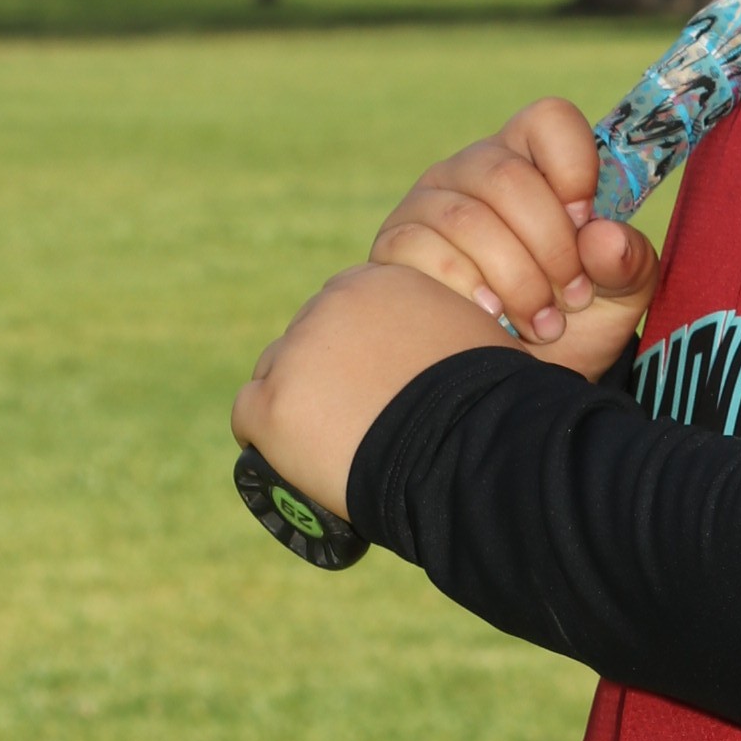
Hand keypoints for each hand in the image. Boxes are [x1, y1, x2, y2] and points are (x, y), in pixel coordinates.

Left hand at [232, 263, 522, 518]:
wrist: (469, 448)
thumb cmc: (490, 403)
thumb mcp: (474, 336)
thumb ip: (441, 326)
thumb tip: (445, 346)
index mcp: (377, 282)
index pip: (345, 311)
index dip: (356, 350)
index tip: (371, 382)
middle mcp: (327, 305)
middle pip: (308, 340)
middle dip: (324, 375)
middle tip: (353, 418)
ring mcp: (294, 356)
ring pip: (277, 376)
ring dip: (296, 405)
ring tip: (329, 444)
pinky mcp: (270, 406)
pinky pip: (249, 418)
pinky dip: (269, 439)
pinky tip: (293, 457)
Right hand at [368, 95, 661, 363]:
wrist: (511, 379)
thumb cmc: (568, 323)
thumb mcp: (618, 298)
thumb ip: (628, 264)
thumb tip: (604, 239)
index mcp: (535, 161)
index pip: (549, 120)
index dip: (574, 166)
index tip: (586, 221)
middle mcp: (476, 168)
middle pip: (509, 178)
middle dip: (552, 247)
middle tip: (573, 298)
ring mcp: (429, 202)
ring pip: (468, 220)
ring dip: (516, 280)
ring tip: (543, 324)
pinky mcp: (397, 242)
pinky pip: (425, 251)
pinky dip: (468, 289)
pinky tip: (491, 318)